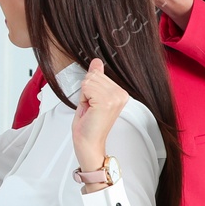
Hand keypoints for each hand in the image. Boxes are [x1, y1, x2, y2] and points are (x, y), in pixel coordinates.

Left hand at [71, 58, 127, 175]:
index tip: (93, 104)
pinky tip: (90, 110)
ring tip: (90, 109)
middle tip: (90, 107)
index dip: (89, 88)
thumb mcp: (91, 96)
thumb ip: (95, 78)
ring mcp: (115, 97)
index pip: (97, 74)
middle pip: (93, 76)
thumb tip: (96, 61)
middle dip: (86, 91)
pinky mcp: (106, 101)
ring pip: (89, 81)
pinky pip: (86, 87)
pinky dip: (83, 99)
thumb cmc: (89, 125)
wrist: (88, 143)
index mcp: (120, 92)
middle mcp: (121, 94)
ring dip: (84, 96)